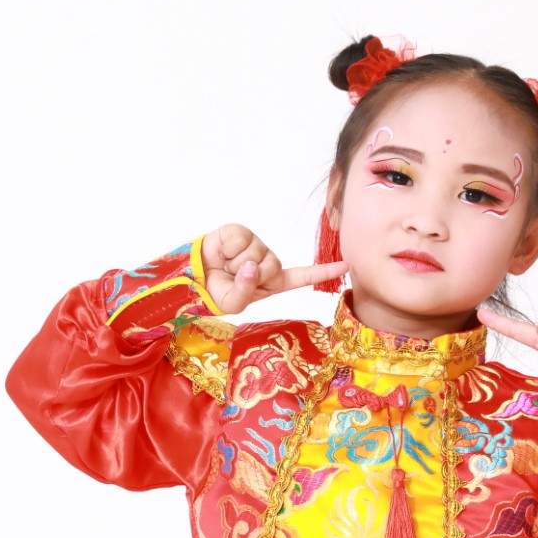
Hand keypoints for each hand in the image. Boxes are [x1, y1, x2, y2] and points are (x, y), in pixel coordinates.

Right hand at [202, 223, 348, 314]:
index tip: (345, 265)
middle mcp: (266, 262)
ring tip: (224, 266)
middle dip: (252, 275)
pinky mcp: (240, 232)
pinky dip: (227, 250)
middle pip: (274, 266)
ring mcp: (254, 245)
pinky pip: (241, 240)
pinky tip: (220, 253)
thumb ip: (245, 292)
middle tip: (233, 277)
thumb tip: (252, 266)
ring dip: (236, 263)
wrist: (191, 279)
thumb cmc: (214, 294)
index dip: (322, 272)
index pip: (300, 276)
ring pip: (257, 252)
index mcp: (271, 282)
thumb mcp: (232, 304)